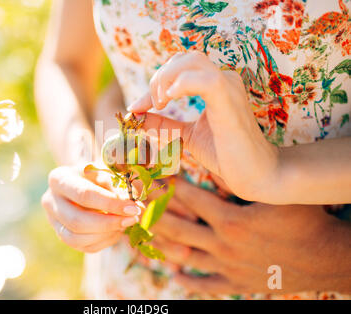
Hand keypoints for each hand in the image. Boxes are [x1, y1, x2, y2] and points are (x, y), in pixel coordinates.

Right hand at [41, 165, 142, 252]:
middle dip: (109, 223)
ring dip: (106, 234)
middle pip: (77, 221)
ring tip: (126, 223)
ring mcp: (54, 221)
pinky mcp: (62, 235)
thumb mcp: (107, 170)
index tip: (133, 207)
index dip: (110, 204)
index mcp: (59, 178)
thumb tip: (135, 205)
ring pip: (77, 239)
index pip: (84, 195)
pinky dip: (105, 241)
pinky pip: (84, 246)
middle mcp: (50, 201)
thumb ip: (119, 185)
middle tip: (133, 218)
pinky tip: (117, 229)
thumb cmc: (98, 173)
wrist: (86, 180)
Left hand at [128, 51, 279, 202]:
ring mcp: (228, 87)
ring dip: (166, 79)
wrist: (256, 175)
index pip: (179, 68)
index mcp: (215, 85)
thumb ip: (164, 124)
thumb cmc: (226, 154)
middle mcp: (223, 79)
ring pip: (191, 61)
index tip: (136, 108)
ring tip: (160, 103)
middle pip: (182, 58)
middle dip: (159, 78)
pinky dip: (180, 84)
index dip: (155, 84)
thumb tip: (136, 116)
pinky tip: (169, 100)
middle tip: (152, 105)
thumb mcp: (187, 135)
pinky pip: (204, 79)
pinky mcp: (228, 100)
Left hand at [151, 178, 350, 293]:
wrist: (324, 258)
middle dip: (155, 214)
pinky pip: (206, 284)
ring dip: (163, 246)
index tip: (151, 178)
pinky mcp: (236, 283)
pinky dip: (189, 280)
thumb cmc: (304, 221)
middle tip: (135, 206)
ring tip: (143, 238)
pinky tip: (174, 274)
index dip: (168, 187)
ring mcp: (227, 267)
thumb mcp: (274, 195)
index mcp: (230, 221)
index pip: (190, 200)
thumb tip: (215, 164)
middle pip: (179, 229)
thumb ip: (242, 182)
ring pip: (186, 256)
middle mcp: (223, 245)